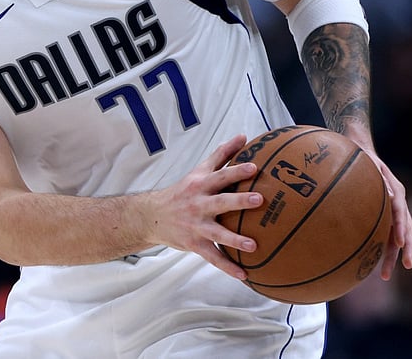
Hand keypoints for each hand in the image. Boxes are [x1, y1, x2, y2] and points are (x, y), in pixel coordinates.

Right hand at [148, 134, 261, 279]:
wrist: (152, 216)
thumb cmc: (183, 192)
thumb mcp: (198, 171)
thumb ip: (221, 155)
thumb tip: (243, 136)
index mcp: (200, 185)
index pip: (220, 175)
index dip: (237, 171)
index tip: (254, 168)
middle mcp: (198, 204)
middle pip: (220, 202)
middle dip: (239, 201)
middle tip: (259, 200)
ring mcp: (196, 226)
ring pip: (217, 234)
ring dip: (234, 240)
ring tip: (253, 246)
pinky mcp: (194, 244)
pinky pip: (212, 257)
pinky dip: (228, 267)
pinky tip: (245, 274)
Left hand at [365, 151, 411, 278]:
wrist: (361, 150)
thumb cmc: (362, 156)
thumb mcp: (368, 162)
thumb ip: (378, 176)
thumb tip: (390, 196)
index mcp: (397, 190)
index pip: (402, 212)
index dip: (401, 229)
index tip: (401, 244)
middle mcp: (398, 202)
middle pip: (407, 229)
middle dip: (406, 249)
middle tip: (405, 266)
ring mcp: (393, 210)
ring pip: (399, 236)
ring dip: (395, 255)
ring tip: (385, 276)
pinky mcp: (385, 215)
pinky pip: (387, 234)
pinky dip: (385, 249)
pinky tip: (376, 263)